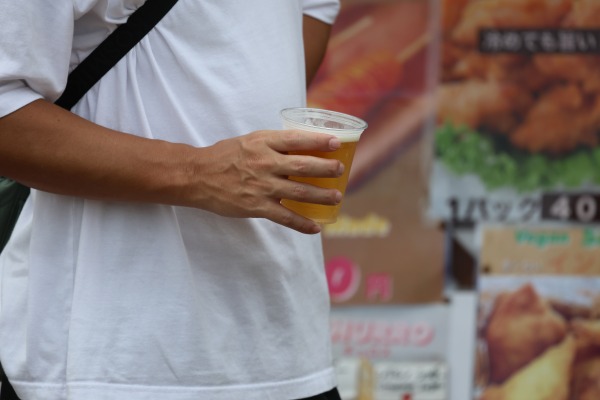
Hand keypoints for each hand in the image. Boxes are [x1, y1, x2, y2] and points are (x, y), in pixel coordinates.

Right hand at [188, 129, 343, 233]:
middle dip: (326, 168)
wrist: (198, 176)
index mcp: (263, 143)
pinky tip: (316, 227)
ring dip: (321, 196)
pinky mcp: (256, 206)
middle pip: (304, 166)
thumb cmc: (225, 156)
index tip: (336, 143)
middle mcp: (265, 163)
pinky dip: (302, 224)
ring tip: (336, 197)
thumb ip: (272, 144)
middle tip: (341, 170)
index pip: (297, 139)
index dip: (319, 141)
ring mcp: (262, 186)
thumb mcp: (249, 141)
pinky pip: (285, 217)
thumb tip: (300, 147)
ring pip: (299, 192)